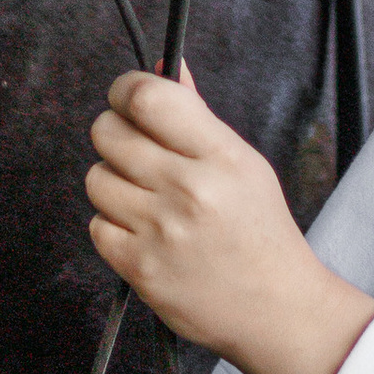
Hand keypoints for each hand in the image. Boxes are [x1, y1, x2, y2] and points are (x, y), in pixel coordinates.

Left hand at [87, 65, 373, 373]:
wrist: (276, 309)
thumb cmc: (259, 231)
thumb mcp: (242, 162)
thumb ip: (195, 113)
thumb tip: (166, 65)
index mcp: (220, 156)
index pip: (147, 98)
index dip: (124, 89)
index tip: (126, 98)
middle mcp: (189, 190)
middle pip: (108, 133)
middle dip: (115, 134)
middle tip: (136, 151)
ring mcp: (161, 232)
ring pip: (96, 179)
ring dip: (114, 183)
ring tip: (146, 198)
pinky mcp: (140, 269)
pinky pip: (96, 225)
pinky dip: (113, 225)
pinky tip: (144, 232)